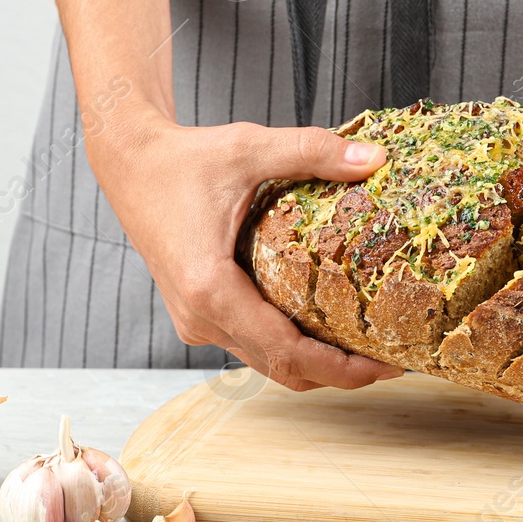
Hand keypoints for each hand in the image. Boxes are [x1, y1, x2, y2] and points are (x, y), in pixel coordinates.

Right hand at [88, 112, 403, 390]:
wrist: (130, 163)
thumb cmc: (184, 159)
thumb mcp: (250, 148)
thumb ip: (312, 151)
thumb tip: (375, 159)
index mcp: (210, 288)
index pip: (286, 350)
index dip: (340, 367)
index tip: (384, 366)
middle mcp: (200, 317)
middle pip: (281, 368)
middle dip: (338, 373)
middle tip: (392, 363)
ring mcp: (196, 321)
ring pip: (266, 362)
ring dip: (315, 364)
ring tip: (369, 350)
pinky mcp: (198, 314)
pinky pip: (252, 344)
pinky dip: (291, 347)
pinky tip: (328, 328)